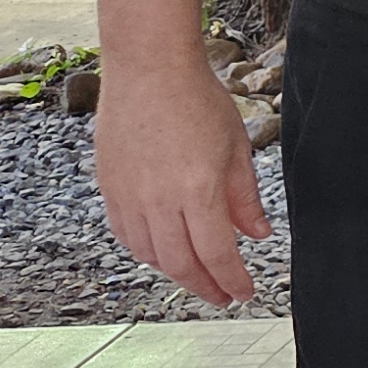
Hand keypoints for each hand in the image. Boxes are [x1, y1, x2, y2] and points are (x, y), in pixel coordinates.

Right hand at [91, 54, 270, 307]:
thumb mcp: (236, 148)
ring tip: (198, 276)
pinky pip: (125, 234)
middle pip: (181, 264)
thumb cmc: (199, 101)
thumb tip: (258, 236)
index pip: (217, 254)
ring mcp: (129, 196)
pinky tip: (163, 252)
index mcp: (198, 191)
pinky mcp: (109, 187)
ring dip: (176, 272)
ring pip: (150, 254)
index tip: (245, 292)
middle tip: (223, 297)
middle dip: (205, 287)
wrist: (148, 69)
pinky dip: (146, 251)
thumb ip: (245, 198)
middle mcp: (159, 201)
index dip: (232, 280)